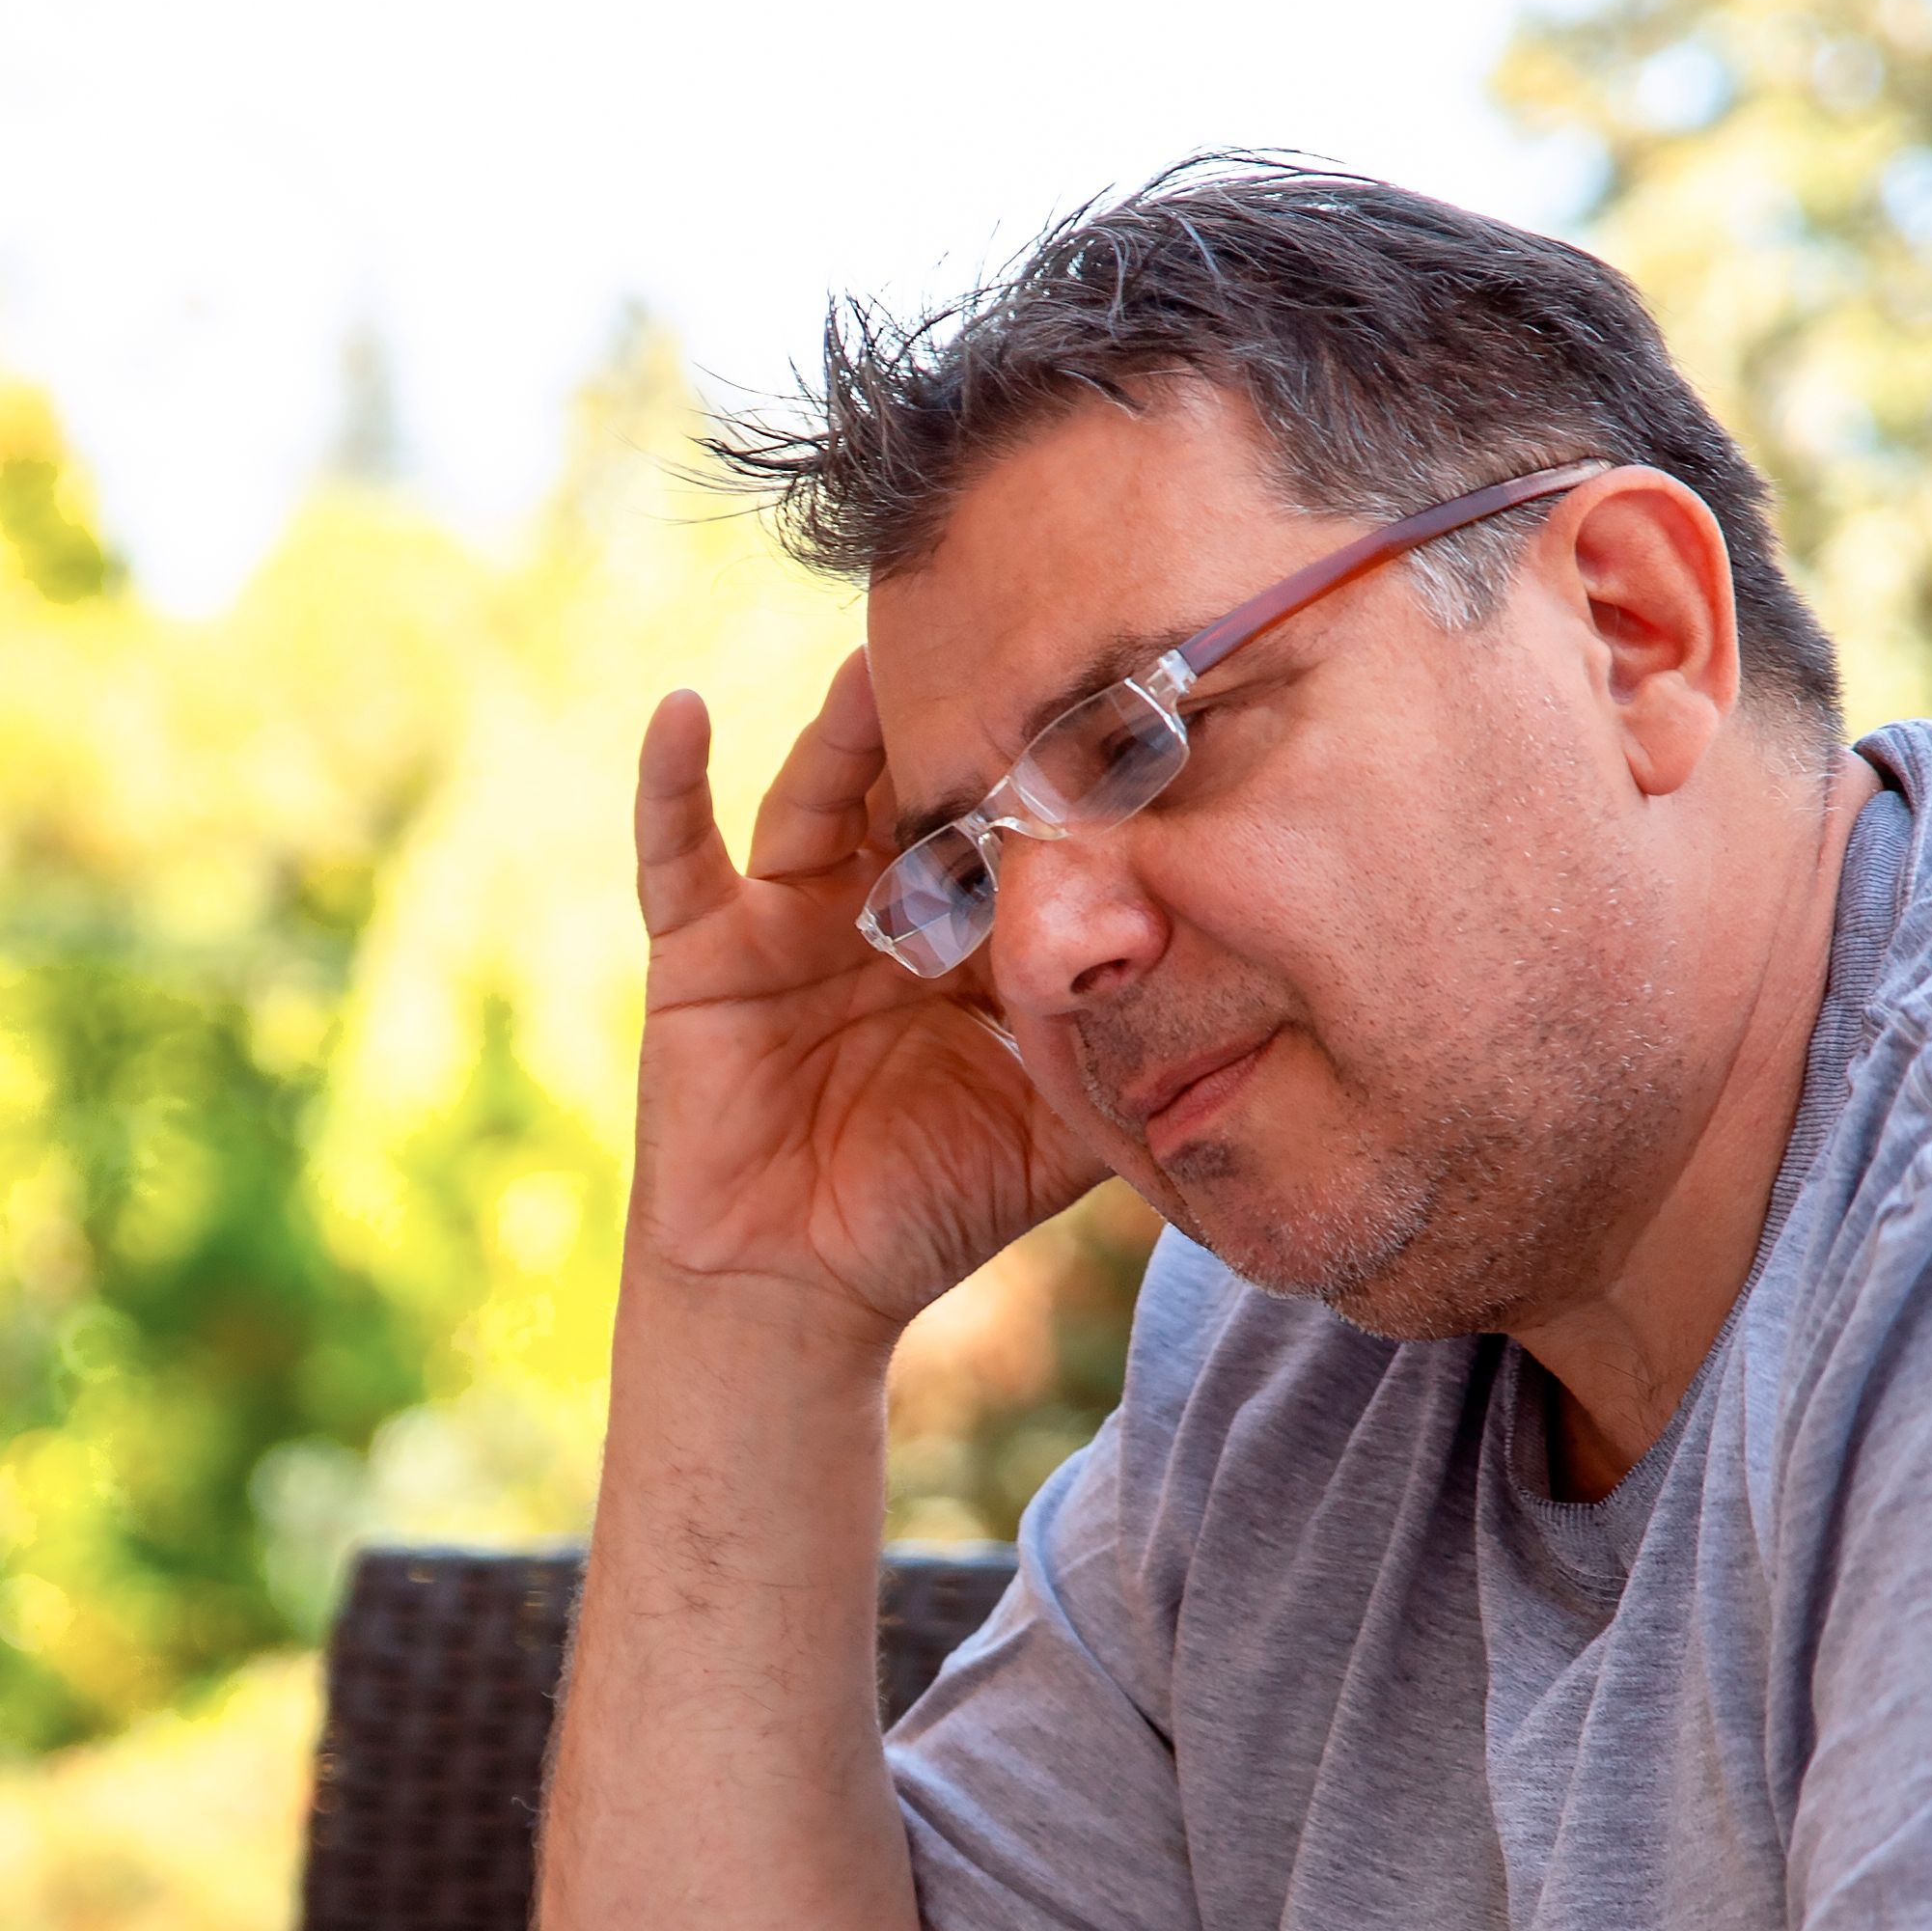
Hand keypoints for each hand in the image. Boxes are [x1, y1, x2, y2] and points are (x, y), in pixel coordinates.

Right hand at [624, 661, 1105, 1338]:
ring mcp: (784, 918)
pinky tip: (678, 707)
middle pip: (916, 791)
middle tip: (1013, 639)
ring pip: (816, 794)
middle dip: (955, 725)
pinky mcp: (699, 946)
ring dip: (842, 728)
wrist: (797, 1291)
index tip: (1115, 709)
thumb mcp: (1051, 1134)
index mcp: (965, 940)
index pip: (1012, 833)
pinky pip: (675, 851)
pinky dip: (668, 781)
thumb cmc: (927, 1214)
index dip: (1053, 782)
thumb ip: (1129, 1072)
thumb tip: (1263, 1029)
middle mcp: (876, 907)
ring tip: (878, 655)